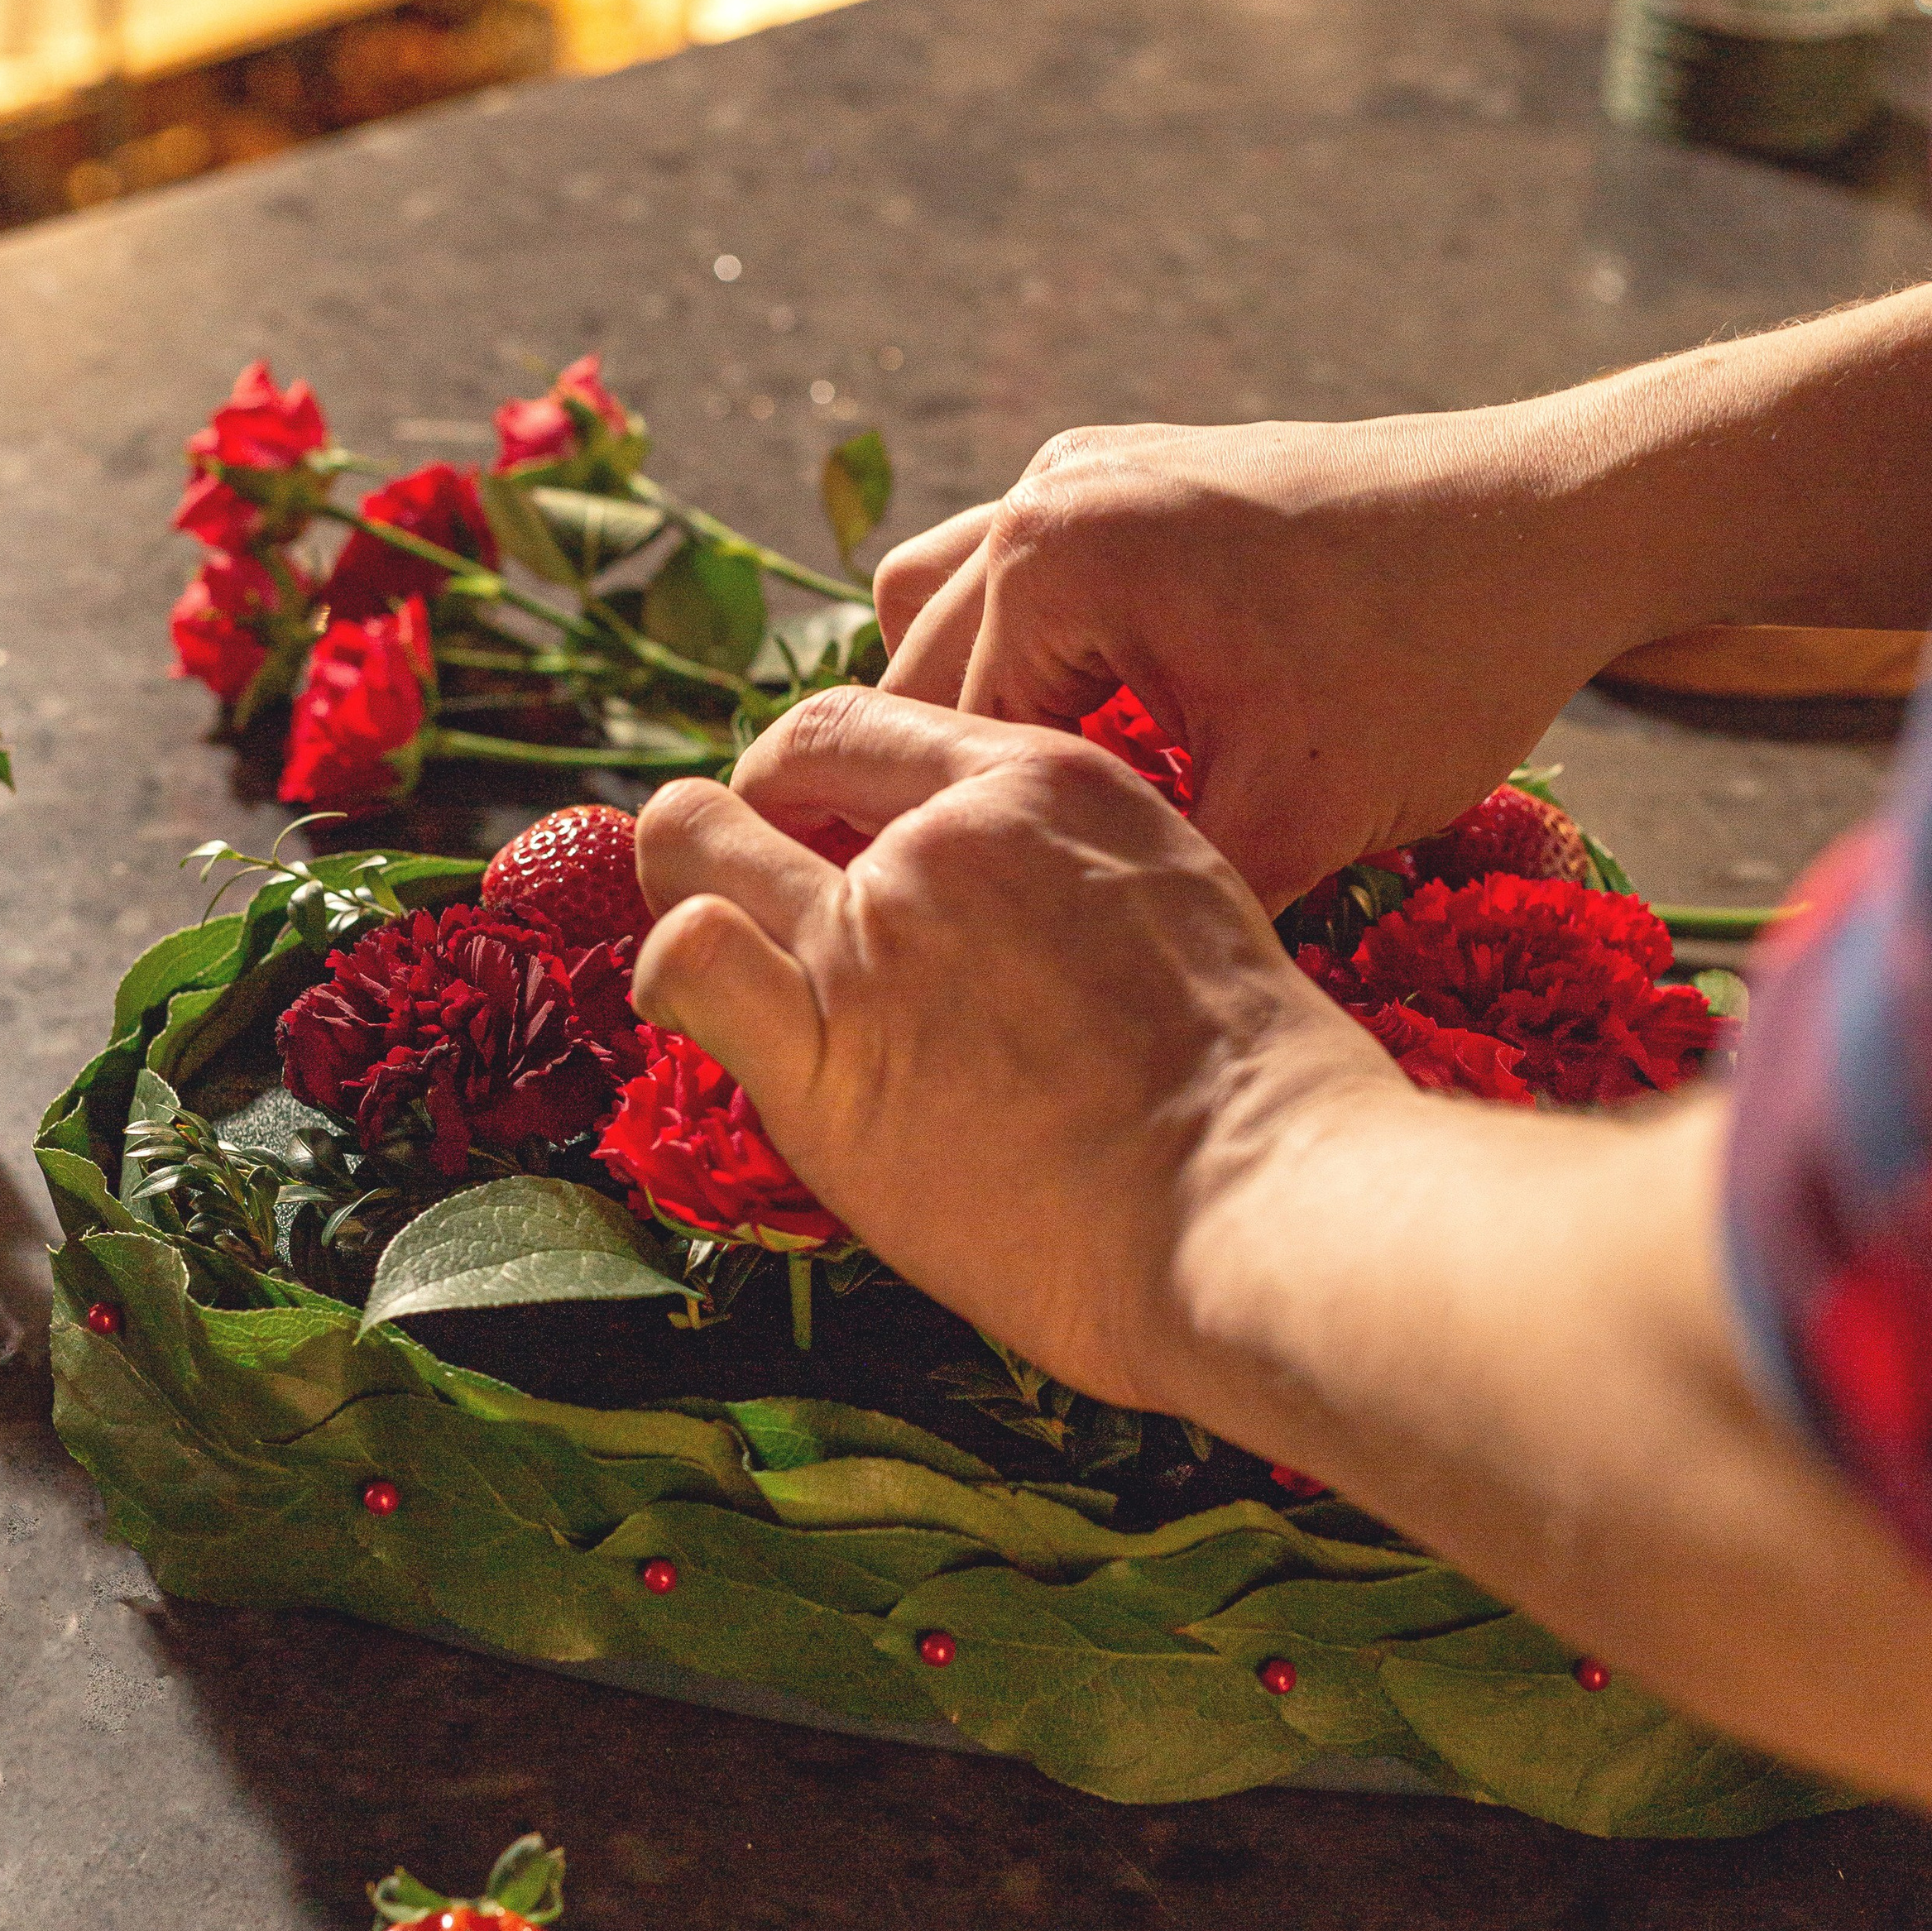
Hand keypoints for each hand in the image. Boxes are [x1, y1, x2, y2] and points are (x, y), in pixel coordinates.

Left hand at [630, 687, 1397, 1413]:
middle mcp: (944, 843)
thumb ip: (1071, 876)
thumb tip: (1020, 905)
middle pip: (770, 772)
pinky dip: (673, 973)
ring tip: (720, 959)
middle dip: (747, 824)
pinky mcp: (827, 1067)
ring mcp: (876, 948)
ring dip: (692, 893)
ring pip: (693, 850)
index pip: (864, 725)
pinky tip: (703, 1010)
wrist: (1259, 1205)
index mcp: (1046, 785)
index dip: (818, 778)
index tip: (821, 832)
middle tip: (768, 899)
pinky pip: (685, 961)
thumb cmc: (1252, 1089)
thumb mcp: (1181, 900)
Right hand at [874, 276, 1931, 912]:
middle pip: (912, 680)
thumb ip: (1161, 899)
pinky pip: (1027, 580)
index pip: (923, 746)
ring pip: (949, 618)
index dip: (936, 861)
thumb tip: (1059, 994)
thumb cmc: (1437, 664)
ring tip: (1031, 827)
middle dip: (940, 793)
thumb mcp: (1297, 820)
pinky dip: (1038, 664)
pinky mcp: (1139, 473)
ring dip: (974, 721)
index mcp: (1051, 563)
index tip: (954, 949)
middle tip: (973, 911)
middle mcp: (1043, 496)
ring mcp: (1088, 470)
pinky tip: (1106, 753)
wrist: (1559, 524)